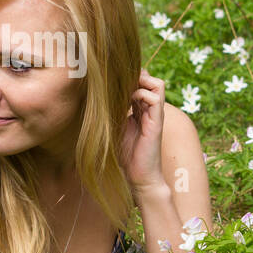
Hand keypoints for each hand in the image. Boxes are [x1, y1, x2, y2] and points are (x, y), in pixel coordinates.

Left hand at [121, 68, 165, 192]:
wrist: (138, 177)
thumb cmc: (125, 156)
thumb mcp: (114, 129)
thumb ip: (111, 114)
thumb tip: (94, 101)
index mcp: (140, 110)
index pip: (140, 82)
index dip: (129, 78)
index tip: (111, 83)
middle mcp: (150, 110)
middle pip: (149, 79)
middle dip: (135, 75)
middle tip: (118, 83)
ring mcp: (155, 115)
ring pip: (157, 84)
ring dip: (142, 82)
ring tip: (127, 91)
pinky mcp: (157, 123)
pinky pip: (156, 98)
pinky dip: (143, 94)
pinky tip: (131, 102)